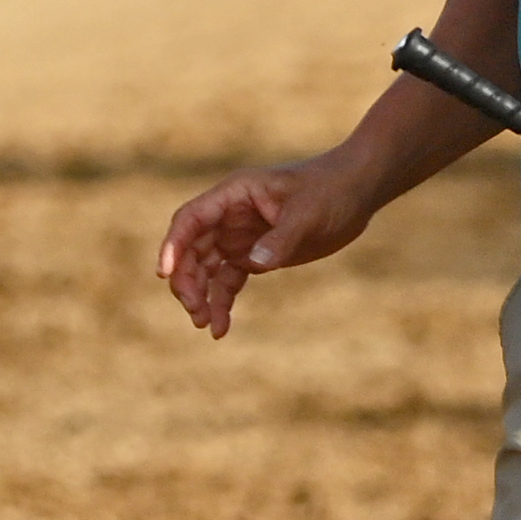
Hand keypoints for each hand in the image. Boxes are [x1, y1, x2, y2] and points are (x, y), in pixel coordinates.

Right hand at [159, 150, 385, 338]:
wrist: (355, 192)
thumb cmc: (330, 191)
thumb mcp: (308, 215)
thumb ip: (281, 239)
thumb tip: (255, 264)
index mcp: (234, 195)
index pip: (191, 219)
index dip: (173, 245)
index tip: (165, 273)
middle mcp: (229, 215)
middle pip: (192, 249)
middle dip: (187, 280)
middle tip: (195, 312)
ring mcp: (240, 236)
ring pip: (206, 268)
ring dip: (200, 295)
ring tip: (204, 325)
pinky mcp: (255, 254)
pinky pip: (228, 280)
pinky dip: (222, 302)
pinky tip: (220, 327)